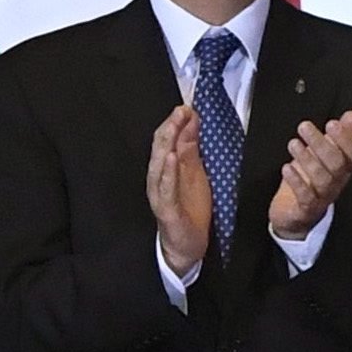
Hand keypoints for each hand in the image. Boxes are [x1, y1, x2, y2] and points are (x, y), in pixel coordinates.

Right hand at [146, 104, 212, 278]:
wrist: (187, 245)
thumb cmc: (189, 208)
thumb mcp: (193, 173)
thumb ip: (190, 148)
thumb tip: (191, 121)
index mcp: (165, 169)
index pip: (166, 141)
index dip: (175, 123)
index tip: (187, 107)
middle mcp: (158, 180)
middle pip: (159, 149)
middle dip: (169, 128)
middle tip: (181, 110)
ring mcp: (160, 195)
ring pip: (158, 166)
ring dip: (165, 145)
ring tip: (173, 127)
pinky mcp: (167, 211)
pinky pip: (166, 190)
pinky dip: (167, 173)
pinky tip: (170, 159)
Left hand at [265, 112, 351, 241]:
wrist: (295, 213)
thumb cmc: (311, 179)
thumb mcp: (326, 154)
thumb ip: (341, 135)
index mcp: (345, 168)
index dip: (348, 140)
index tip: (333, 123)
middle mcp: (337, 183)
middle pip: (337, 164)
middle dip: (321, 143)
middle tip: (304, 126)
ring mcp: (323, 197)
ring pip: (322, 179)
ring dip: (307, 159)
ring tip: (293, 144)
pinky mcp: (306, 209)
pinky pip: (306, 197)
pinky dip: (296, 182)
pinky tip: (287, 168)